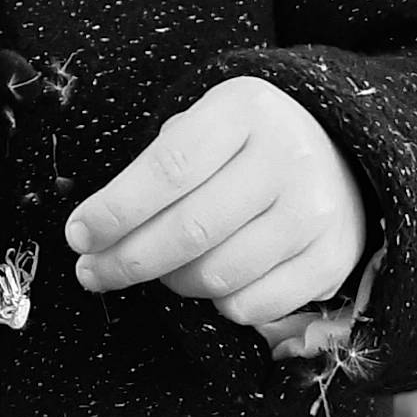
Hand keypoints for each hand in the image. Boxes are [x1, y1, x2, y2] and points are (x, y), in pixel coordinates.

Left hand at [64, 77, 366, 329]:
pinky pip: (255, 305)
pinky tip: (209, 281)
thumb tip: (100, 231)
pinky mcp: (331, 258)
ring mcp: (314, 211)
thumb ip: (158, 166)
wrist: (338, 148)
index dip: (116, 209)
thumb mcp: (206, 122)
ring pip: (218, 274)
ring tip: (158, 269)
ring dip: (171, 282)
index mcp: (243, 111)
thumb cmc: (248, 139)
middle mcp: (286, 157)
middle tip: (92, 270)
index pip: (169, 168)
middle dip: (126, 259)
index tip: (78, 234)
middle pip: (189, 230)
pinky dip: (218, 304)